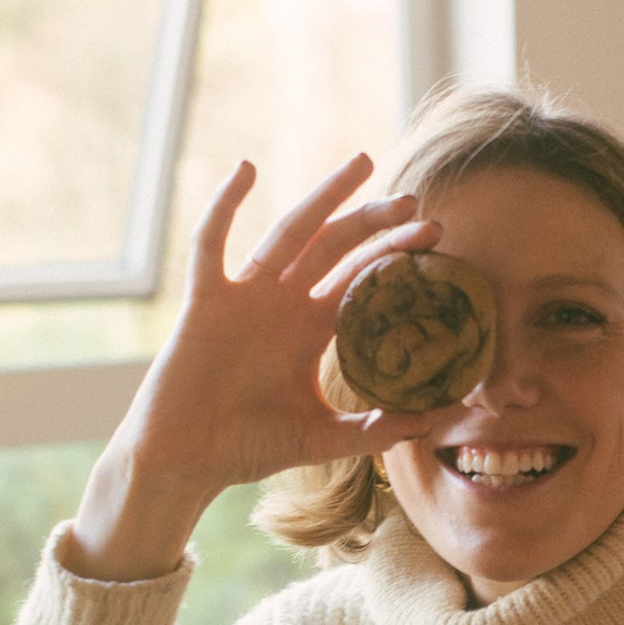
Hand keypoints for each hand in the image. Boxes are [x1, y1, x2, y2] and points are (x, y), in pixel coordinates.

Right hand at [66, 154, 446, 579]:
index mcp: (312, 330)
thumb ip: (376, 431)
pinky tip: (245, 169)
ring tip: (362, 164)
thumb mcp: (324, 438)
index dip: (394, 255)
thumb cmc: (250, 448)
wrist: (189, 460)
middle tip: (413, 199)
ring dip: (324, 197)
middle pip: (336, 247)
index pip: (362, 279)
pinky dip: (223, 207)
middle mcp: (284, 305)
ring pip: (290, 233)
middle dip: (373, 221)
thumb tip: (434, 422)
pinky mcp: (205, 301)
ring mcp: (245, 298)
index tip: (434, 234)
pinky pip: (211, 243)